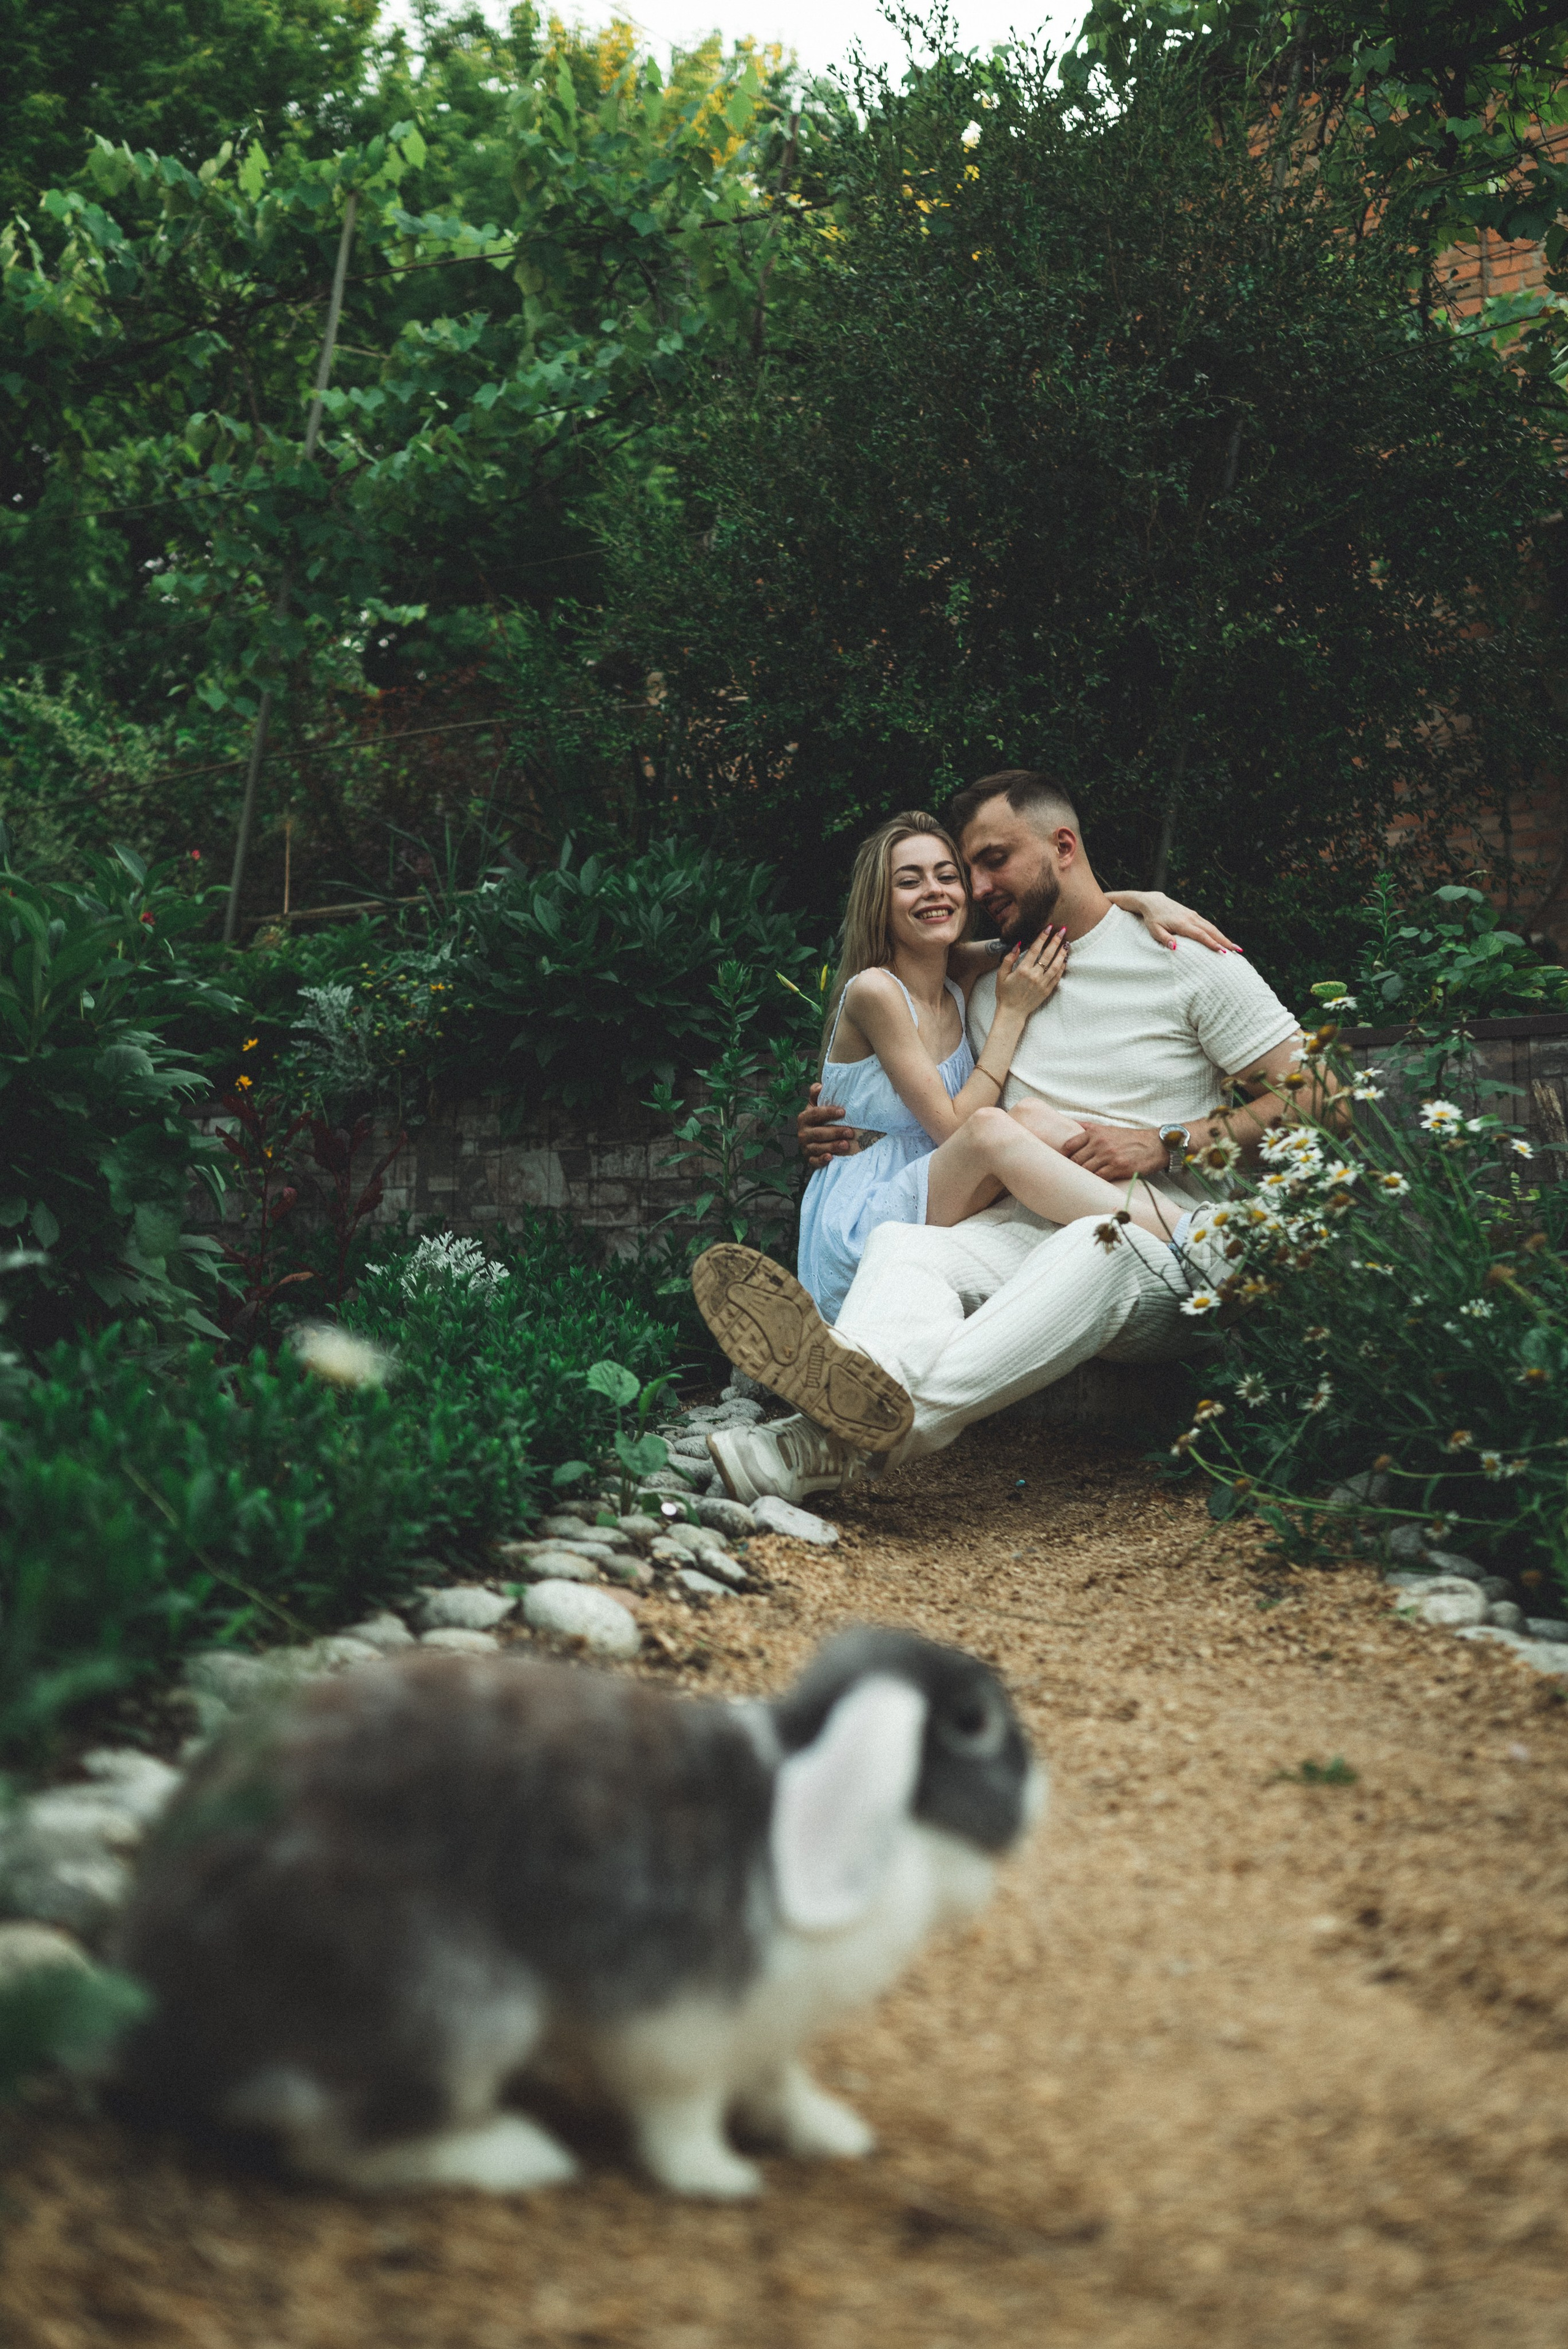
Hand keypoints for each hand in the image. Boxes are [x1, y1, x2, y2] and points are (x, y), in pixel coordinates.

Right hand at [797, 1083, 858, 1168]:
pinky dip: (822, 1160)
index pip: (815, 1114)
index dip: (829, 1112)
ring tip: (846, 1144)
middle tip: (850, 1132)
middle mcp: (802, 1133)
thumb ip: (816, 1094)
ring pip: (818, 1147)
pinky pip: (814, 1161)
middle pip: (818, 1133)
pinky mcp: (809, 1159)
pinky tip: (831, 1158)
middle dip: (835, 1132)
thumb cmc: (820, 1119)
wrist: (814, 1138)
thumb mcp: (816, 1105)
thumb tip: (820, 1085)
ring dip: (833, 1146)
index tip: (843, 1112)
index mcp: (804, 1118)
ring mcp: (805, 1147)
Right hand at [992, 927, 1066, 1016]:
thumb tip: (1017, 945)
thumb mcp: (1001, 975)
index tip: (1048, 928)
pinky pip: (1058, 976)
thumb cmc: (1005, 993)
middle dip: (1056, 941)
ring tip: (1067, 943)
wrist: (1012, 1012)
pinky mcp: (1047, 990)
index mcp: (1022, 970)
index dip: (1042, 937)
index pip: (1035, 950)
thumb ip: (1009, 959)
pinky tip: (1065, 959)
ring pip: (1056, 965)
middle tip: (1062, 931)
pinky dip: (1062, 967)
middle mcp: (1034, 976)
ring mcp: (1043, 983)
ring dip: (1062, 953)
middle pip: (1048, 955)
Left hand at [1059, 1121, 1167, 1180]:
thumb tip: (1070, 1123)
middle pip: (1075, 1160)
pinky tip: (1097, 1182)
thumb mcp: (1108, 1128)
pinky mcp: (1119, 1167)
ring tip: (1084, 1180)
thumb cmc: (1129, 1138)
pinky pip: (1099, 1177)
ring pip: (1086, 1170)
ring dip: (1084, 1176)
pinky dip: (1096, 1181)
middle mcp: (1100, 1142)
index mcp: (1095, 1132)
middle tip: (1072, 1175)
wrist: (1154, 1145)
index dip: (1063, 1156)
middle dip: (1072, 1168)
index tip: (1063, 1163)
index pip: (1069, 1145)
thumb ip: (1088, 1128)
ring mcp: (1109, 1155)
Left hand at [1109, 889, 1240, 953]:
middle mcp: (1191, 918)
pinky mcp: (1194, 915)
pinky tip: (1223, 939)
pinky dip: (1217, 932)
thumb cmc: (1152, 919)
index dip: (1212, 943)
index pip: (1200, 935)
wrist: (1153, 902)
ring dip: (1224, 937)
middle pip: (1211, 931)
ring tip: (1235, 947)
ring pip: (1212, 927)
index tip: (1222, 951)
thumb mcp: (1154, 930)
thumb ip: (1164, 938)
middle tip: (1237, 951)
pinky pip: (1208, 925)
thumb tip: (1174, 948)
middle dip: (1225, 941)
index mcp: (1182, 923)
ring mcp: (1194, 916)